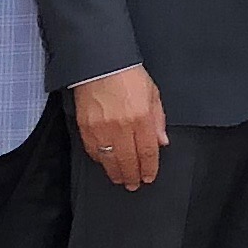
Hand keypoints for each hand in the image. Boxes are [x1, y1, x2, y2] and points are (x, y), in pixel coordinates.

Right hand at [70, 69, 166, 193]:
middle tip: (134, 184)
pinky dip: (100, 160)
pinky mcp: (86, 127)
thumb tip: (161, 141)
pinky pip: (94, 151)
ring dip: (116, 172)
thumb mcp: (152, 93)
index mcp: (141, 118)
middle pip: (128, 161)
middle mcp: (121, 126)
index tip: (148, 177)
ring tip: (120, 178)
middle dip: (132, 176)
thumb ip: (158, 119)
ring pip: (109, 160)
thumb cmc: (127, 75)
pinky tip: (105, 163)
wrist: (100, 63)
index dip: (149, 168)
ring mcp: (101, 128)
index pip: (147, 152)